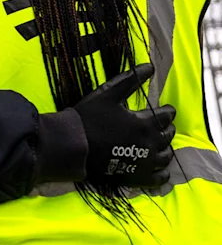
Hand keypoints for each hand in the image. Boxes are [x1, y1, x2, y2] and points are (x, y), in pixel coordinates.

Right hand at [74, 64, 174, 188]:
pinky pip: (160, 178)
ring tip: (158, 143)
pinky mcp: (138, 178)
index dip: (168, 111)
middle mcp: (150, 145)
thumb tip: (151, 66)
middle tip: (160, 123)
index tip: (166, 109)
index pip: (167, 116)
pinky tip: (157, 165)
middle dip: (166, 127)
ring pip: (167, 156)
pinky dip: (162, 171)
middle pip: (168, 136)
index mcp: (145, 123)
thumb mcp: (109, 92)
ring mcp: (145, 164)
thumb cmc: (90, 116)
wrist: (75, 145)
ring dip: (165, 148)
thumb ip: (131, 79)